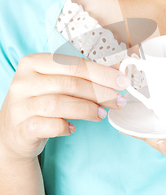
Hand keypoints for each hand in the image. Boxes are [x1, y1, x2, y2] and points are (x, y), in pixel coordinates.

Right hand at [0, 53, 129, 160]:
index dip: (102, 73)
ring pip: (60, 103)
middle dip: (100, 92)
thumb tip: (119, 72)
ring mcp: (20, 105)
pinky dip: (65, 127)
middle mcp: (24, 81)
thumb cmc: (42, 103)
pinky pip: (49, 125)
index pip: (74, 65)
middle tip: (118, 101)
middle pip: (70, 83)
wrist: (15, 132)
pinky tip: (73, 128)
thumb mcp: (59, 84)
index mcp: (34, 62)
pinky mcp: (21, 127)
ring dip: (87, 109)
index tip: (122, 82)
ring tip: (102, 114)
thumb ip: (84, 76)